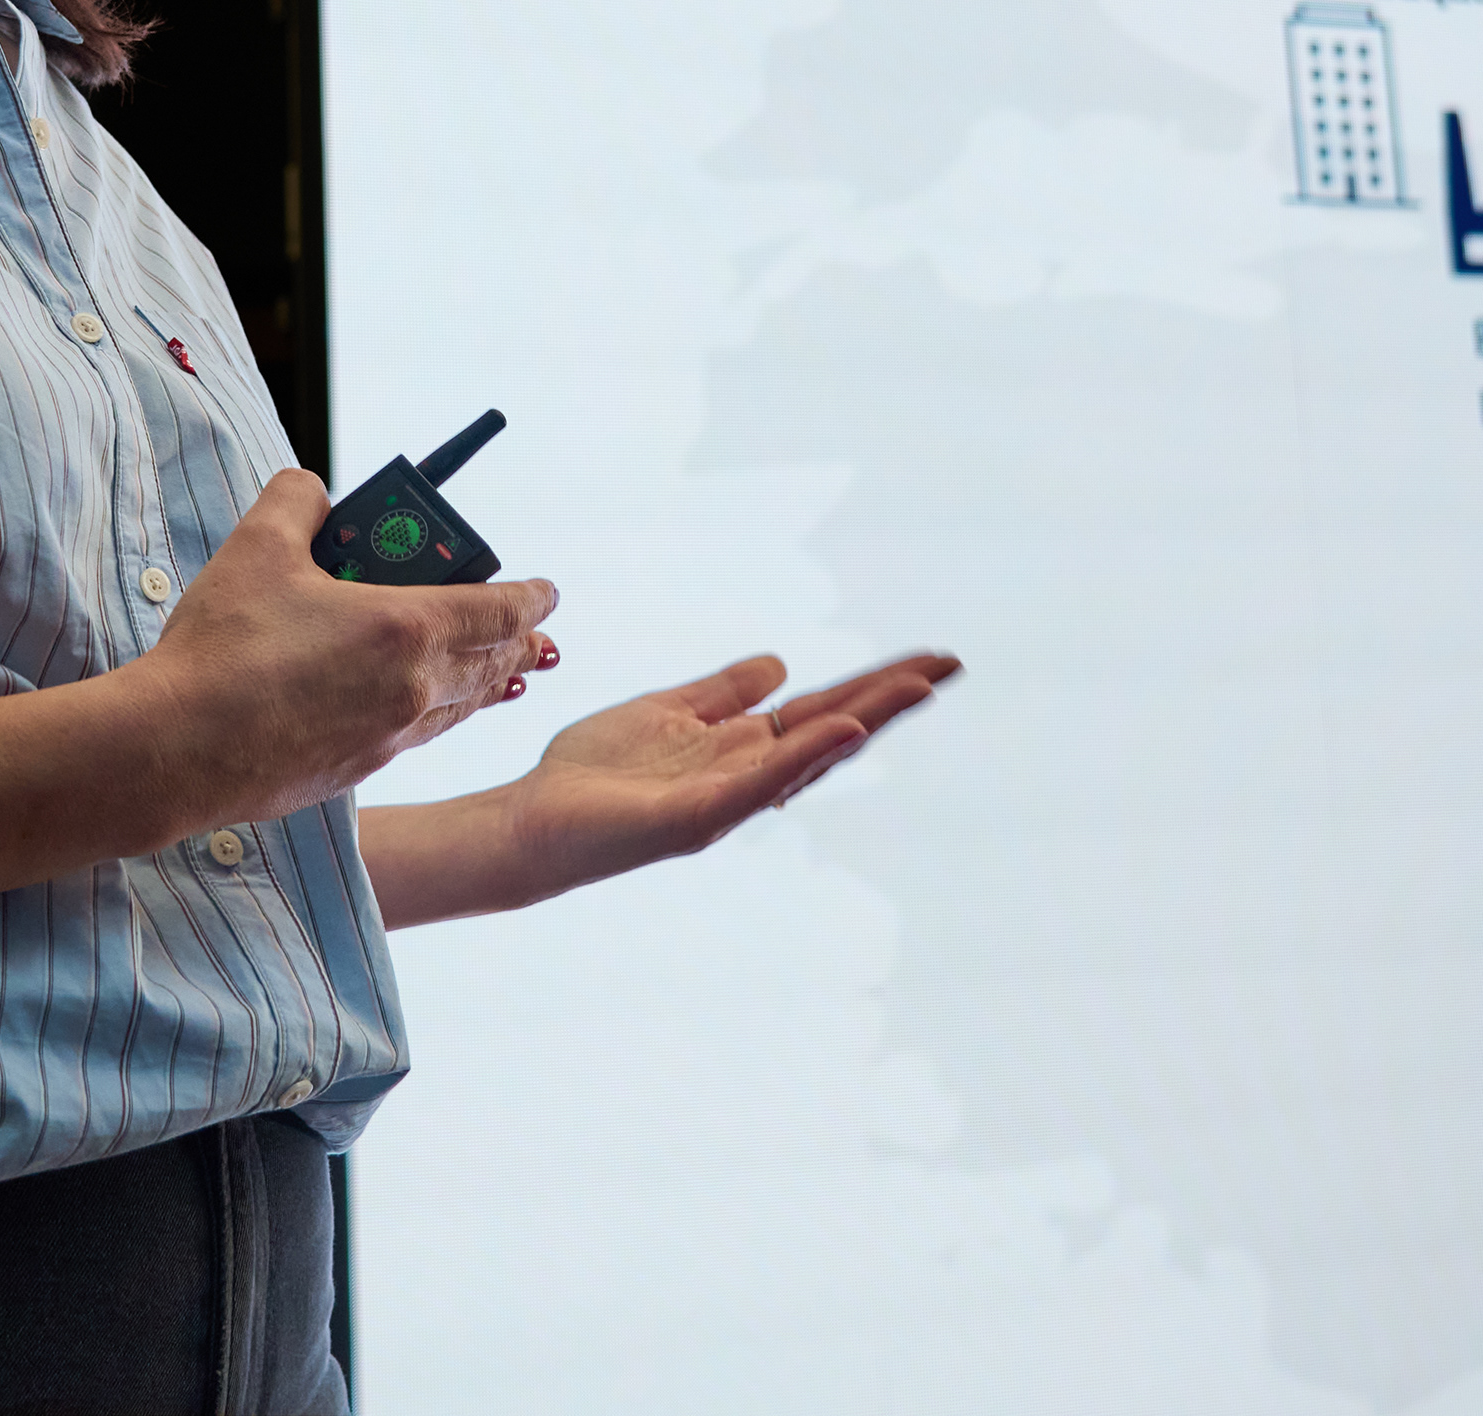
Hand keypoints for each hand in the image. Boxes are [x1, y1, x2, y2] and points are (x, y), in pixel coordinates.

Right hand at [134, 470, 562, 828]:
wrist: (179, 748)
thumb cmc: (222, 647)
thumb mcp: (257, 547)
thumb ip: (295, 500)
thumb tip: (312, 489)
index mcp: (405, 627)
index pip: (498, 609)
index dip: (531, 597)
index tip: (549, 591)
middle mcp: (414, 686)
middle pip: (493, 661)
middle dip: (520, 643)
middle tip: (537, 634)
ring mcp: (390, 735)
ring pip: (464, 705)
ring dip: (491, 684)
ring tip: (510, 678)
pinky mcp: (359, 768)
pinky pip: (423, 736)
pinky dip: (445, 716)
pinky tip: (431, 715)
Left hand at [362, 651, 961, 923]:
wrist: (533, 820)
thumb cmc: (591, 775)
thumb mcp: (665, 712)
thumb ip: (722, 692)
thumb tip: (780, 663)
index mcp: (741, 748)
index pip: (822, 708)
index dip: (875, 686)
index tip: (927, 661)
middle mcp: (747, 777)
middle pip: (834, 729)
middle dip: (891, 699)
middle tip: (948, 666)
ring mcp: (727, 801)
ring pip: (810, 756)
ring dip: (865, 723)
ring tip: (915, 690)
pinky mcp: (696, 818)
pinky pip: (758, 787)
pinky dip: (802, 760)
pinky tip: (839, 734)